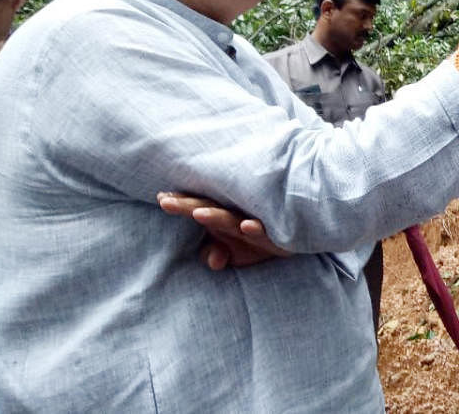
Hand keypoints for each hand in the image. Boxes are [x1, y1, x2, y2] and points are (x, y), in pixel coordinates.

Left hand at [157, 192, 289, 269]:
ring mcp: (254, 224)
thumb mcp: (235, 252)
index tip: (161, 198)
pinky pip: (263, 232)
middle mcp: (237, 217)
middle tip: (166, 202)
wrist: (297, 235)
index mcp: (223, 217)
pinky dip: (255, 229)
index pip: (198, 207)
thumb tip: (214, 260)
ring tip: (198, 214)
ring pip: (231, 219)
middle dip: (188, 205)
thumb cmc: (259, 241)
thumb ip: (215, 254)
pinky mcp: (274, 236)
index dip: (180, 203)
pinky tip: (246, 227)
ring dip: (216, 216)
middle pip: (208, 208)